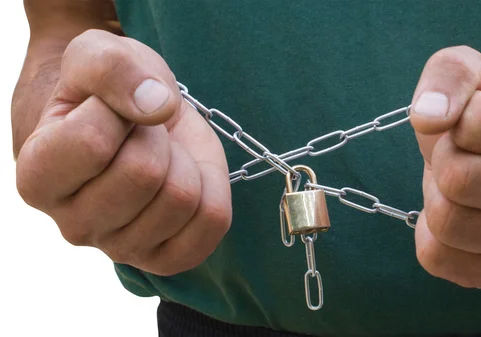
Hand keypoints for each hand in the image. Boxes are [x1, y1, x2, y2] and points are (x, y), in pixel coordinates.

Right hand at [16, 30, 231, 275]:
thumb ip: (111, 68)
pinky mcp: (167, 258)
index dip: (116, 109)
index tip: (112, 109)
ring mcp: (121, 248)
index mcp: (37, 178)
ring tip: (161, 155)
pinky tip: (186, 178)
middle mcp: (73, 225)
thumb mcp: (95, 54)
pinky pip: (212, 222)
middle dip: (154, 136)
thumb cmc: (104, 91)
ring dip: (183, 160)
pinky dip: (212, 188)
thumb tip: (156, 107)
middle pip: (145, 174)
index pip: (92, 142)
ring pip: (183, 198)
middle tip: (142, 133)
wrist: (130, 121)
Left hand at [409, 46, 480, 288]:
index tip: (469, 123)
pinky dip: (429, 234)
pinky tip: (456, 214)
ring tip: (459, 185)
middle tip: (459, 156)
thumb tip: (427, 117)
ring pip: (447, 222)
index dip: (454, 119)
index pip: (473, 126)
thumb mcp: (467, 71)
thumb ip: (449, 76)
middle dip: (442, 160)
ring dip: (436, 197)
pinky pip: (437, 259)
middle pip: (458, 180)